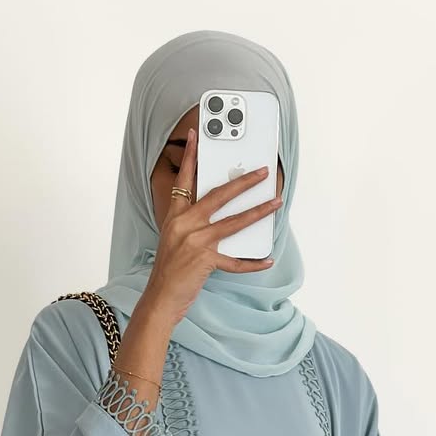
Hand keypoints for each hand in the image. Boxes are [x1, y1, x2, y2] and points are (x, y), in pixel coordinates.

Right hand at [141, 126, 282, 326]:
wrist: (160, 298)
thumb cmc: (168, 272)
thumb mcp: (174, 240)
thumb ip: (192, 224)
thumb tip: (219, 216)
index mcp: (176, 217)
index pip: (184, 180)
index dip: (191, 157)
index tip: (197, 136)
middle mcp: (185, 225)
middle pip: (219, 195)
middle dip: (243, 181)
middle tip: (261, 172)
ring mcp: (196, 241)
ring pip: (234, 221)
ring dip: (258, 212)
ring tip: (275, 203)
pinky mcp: (205, 260)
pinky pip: (236, 261)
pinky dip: (252, 263)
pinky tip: (266, 260)